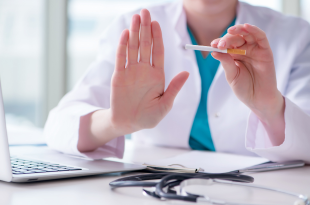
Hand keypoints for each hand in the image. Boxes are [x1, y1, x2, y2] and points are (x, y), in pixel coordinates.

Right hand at [110, 9, 188, 133]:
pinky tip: (126, 34)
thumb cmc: (149, 117)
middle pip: (145, 45)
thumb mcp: (165, 104)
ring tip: (135, 18)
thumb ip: (174, 88)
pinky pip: (121, 58)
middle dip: (145, 28)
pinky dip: (123, 46)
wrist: (129, 124)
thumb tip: (186, 73)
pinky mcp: (119, 76)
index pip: (158, 51)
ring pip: (133, 48)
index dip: (157, 37)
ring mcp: (131, 71)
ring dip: (134, 32)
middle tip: (144, 12)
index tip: (156, 23)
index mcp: (157, 75)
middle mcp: (144, 70)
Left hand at [211, 24, 284, 145]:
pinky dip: (254, 30)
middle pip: (235, 38)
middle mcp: (244, 50)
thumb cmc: (244, 88)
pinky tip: (246, 27)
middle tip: (219, 44)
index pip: (226, 44)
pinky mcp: (265, 51)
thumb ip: (226, 62)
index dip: (219, 43)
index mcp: (234, 55)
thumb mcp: (232, 75)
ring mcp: (255, 50)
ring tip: (230, 30)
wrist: (258, 100)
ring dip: (239, 30)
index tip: (211, 45)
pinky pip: (260, 37)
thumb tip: (214, 52)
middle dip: (226, 39)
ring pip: (247, 34)